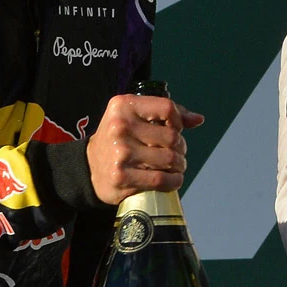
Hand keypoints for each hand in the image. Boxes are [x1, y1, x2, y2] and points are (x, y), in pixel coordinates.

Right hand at [88, 94, 204, 203]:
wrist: (88, 168)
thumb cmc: (119, 139)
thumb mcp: (134, 117)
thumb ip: (166, 114)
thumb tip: (198, 119)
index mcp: (123, 105)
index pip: (167, 108)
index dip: (179, 121)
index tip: (176, 130)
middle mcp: (120, 126)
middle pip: (172, 137)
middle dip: (181, 148)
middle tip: (176, 154)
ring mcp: (120, 152)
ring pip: (170, 159)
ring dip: (179, 166)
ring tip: (174, 166)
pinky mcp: (121, 176)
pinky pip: (161, 179)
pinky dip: (174, 181)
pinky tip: (172, 180)